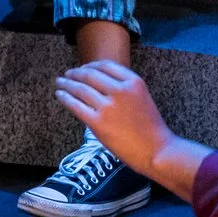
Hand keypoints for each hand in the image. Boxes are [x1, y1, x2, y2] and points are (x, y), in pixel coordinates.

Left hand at [53, 60, 170, 173]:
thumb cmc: (152, 129)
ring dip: (67, 84)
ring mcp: (108, 106)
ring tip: (60, 83)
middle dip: (76, 73)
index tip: (83, 67)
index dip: (90, 65)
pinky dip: (65, 98)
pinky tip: (60, 95)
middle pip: (90, 75)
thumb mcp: (142, 98)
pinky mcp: (98, 122)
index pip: (106, 65)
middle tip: (67, 75)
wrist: (157, 151)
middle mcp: (119, 90)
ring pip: (80, 89)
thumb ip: (124, 89)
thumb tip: (98, 86)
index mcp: (133, 82)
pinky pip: (76, 106)